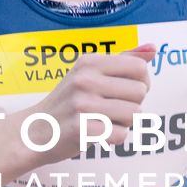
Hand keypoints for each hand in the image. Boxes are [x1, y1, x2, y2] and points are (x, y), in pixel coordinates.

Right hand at [25, 43, 157, 163]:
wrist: (33, 131)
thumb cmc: (67, 102)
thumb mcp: (88, 73)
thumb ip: (123, 60)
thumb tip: (153, 48)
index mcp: (89, 62)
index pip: (139, 67)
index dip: (141, 82)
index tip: (125, 91)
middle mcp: (85, 79)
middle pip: (140, 92)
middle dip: (131, 104)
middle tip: (109, 109)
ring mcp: (82, 104)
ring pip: (135, 114)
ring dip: (124, 122)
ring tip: (103, 120)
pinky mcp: (81, 130)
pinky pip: (122, 135)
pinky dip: (114, 138)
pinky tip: (97, 133)